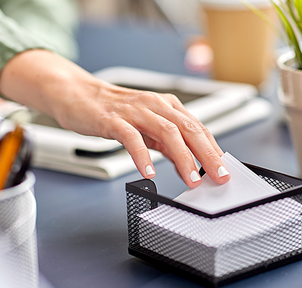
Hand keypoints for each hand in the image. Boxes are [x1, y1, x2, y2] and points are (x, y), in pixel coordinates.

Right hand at [0, 50, 230, 186]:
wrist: (78, 94)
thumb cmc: (114, 111)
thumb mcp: (147, 127)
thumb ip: (167, 143)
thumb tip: (189, 163)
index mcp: (167, 107)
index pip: (197, 129)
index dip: (213, 150)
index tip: (223, 170)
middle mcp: (155, 105)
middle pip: (188, 129)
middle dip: (207, 154)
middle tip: (218, 176)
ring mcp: (134, 111)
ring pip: (166, 132)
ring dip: (182, 157)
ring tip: (191, 179)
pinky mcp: (112, 120)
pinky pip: (131, 137)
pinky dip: (142, 155)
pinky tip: (149, 172)